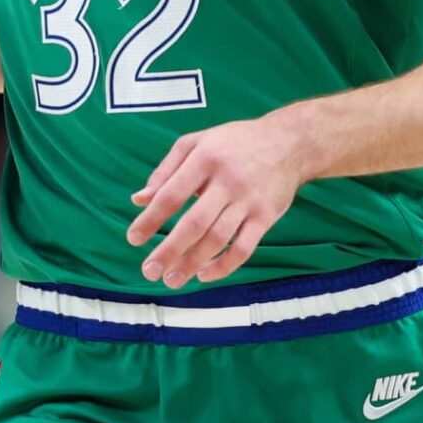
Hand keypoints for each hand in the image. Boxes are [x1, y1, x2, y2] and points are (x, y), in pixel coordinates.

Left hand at [126, 115, 308, 288]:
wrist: (289, 142)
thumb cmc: (234, 142)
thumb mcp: (196, 143)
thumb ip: (165, 170)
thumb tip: (139, 199)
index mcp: (205, 158)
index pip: (171, 195)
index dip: (150, 219)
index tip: (134, 239)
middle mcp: (226, 180)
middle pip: (194, 223)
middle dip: (169, 250)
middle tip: (149, 270)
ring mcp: (248, 200)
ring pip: (218, 239)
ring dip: (192, 263)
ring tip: (172, 279)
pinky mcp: (266, 216)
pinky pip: (244, 248)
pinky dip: (224, 266)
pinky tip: (204, 274)